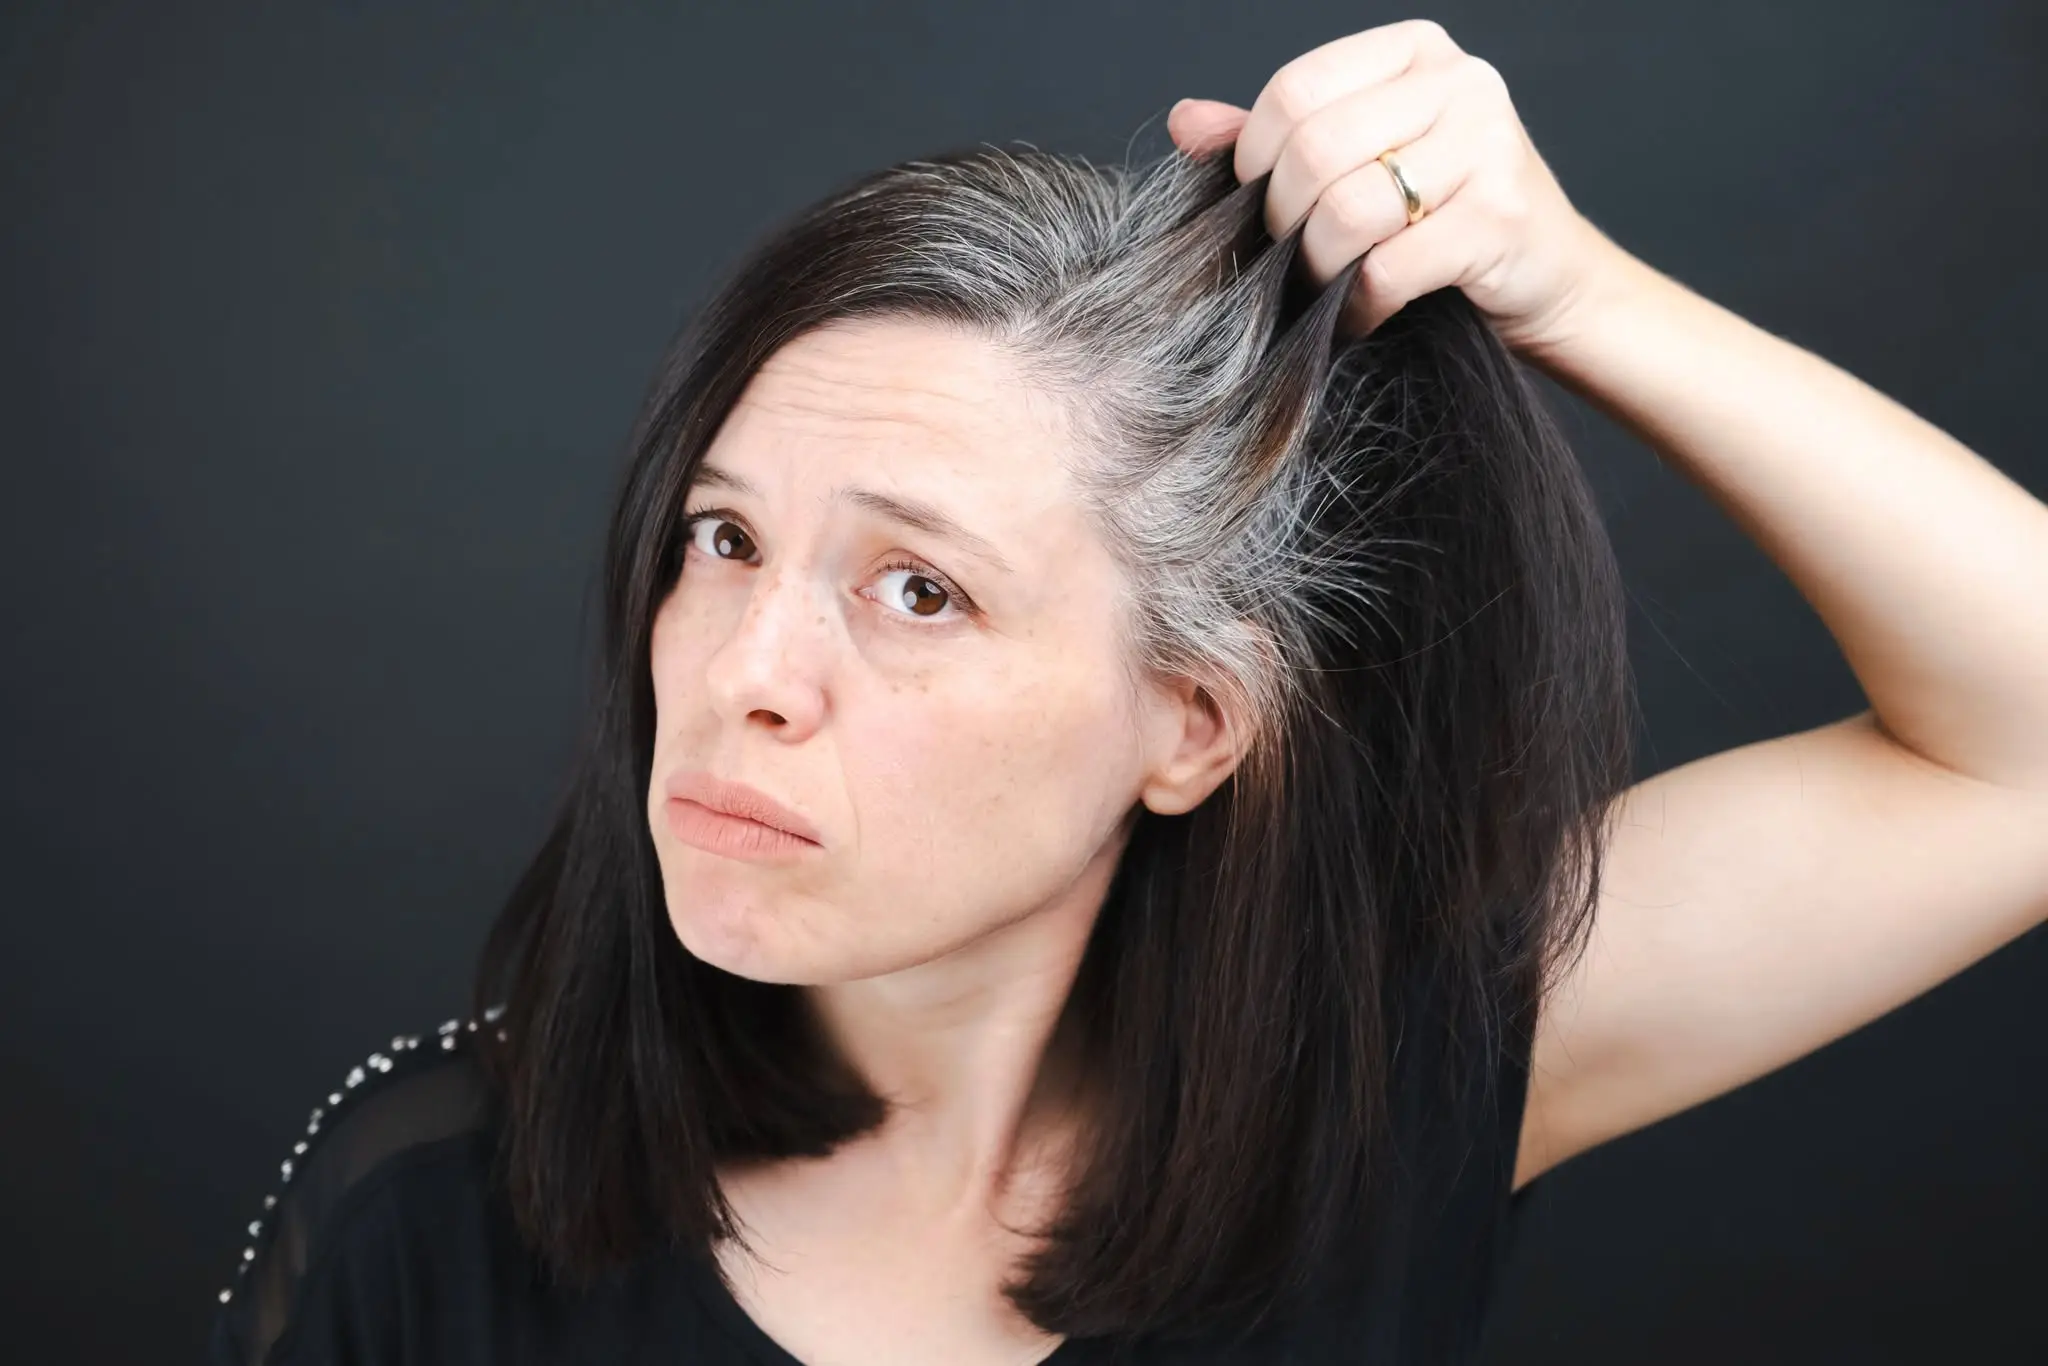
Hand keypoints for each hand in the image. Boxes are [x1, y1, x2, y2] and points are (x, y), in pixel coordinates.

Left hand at [1167, 18, 1625, 351]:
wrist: (1554, 282)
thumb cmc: (1443, 221)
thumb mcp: (1362, 164)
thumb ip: (1277, 141)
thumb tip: (1185, 122)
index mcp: (1415, 52)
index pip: (1295, 90)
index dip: (1256, 161)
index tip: (1265, 209)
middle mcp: (1460, 81)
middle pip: (1315, 148)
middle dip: (1285, 220)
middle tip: (1290, 261)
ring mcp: (1488, 144)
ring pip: (1347, 209)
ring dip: (1319, 267)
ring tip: (1324, 288)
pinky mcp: (1500, 217)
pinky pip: (1389, 267)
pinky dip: (1358, 305)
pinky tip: (1361, 314)